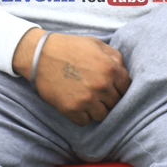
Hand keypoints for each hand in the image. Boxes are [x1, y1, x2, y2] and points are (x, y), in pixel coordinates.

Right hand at [13, 29, 131, 124]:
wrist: (40, 54)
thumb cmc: (70, 47)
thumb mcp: (97, 44)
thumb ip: (115, 58)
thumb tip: (123, 71)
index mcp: (110, 69)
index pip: (127, 87)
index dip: (120, 87)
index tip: (113, 87)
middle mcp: (101, 86)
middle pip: (116, 103)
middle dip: (109, 98)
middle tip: (99, 93)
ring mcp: (86, 99)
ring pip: (102, 115)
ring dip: (97, 109)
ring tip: (89, 100)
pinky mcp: (71, 109)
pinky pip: (84, 121)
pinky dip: (82, 116)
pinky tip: (78, 106)